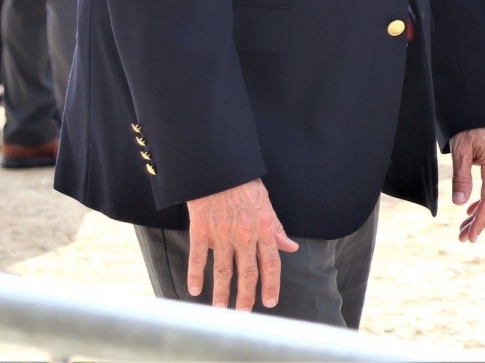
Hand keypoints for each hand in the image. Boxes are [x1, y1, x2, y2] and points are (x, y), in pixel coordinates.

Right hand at [185, 179, 298, 309]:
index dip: (271, 284)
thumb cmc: (245, 185)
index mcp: (264, 228)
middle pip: (248, 272)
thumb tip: (291, 247)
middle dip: (247, 296)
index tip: (270, 301)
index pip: (271, 262)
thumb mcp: (267, 205)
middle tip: (244, 315)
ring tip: (221, 310)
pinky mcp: (201, 230)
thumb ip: (277, 229)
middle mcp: (245, 235)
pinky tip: (194, 289)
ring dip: (222, 292)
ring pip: (223, 270)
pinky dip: (195, 275)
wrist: (220, 168)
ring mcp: (222, 234)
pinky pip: (198, 258)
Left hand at [453, 126, 484, 243]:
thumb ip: (461, 177)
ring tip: (464, 228)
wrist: (483, 108)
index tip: (469, 237)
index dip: (480, 222)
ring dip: (480, 214)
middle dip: (479, 223)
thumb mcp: (461, 150)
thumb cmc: (471, 126)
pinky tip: (472, 210)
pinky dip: (483, 202)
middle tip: (463, 238)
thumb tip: (460, 203)